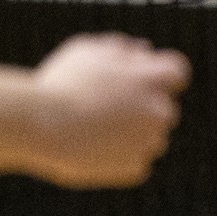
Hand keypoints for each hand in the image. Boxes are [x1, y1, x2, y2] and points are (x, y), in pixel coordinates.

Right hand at [25, 35, 190, 187]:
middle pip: (163, 109)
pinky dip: (118, 159)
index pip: (177, 73)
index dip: (159, 76)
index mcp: (152, 79)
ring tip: (94, 132)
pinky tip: (93, 151)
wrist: (39, 124)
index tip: (140, 81)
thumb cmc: (60, 83)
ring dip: (131, 135)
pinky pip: (134, 163)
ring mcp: (149, 142)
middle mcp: (159, 111)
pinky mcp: (135, 167)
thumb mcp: (87, 51)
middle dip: (142, 109)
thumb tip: (144, 51)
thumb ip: (121, 48)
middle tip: (105, 110)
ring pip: (150, 138)